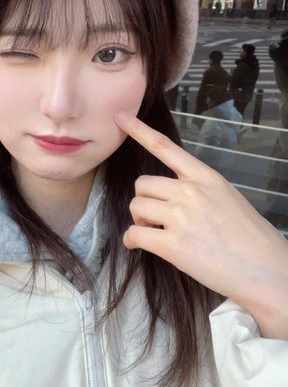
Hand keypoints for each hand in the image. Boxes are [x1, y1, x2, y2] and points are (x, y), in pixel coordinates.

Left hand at [114, 110, 287, 339]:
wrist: (266, 270)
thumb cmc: (249, 238)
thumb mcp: (227, 197)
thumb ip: (198, 190)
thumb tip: (171, 196)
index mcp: (205, 177)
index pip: (165, 147)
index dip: (139, 130)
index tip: (120, 116)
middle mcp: (191, 191)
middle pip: (142, 184)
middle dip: (144, 201)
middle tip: (156, 219)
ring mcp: (181, 217)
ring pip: (136, 206)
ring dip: (140, 220)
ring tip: (157, 233)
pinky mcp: (173, 245)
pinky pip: (135, 234)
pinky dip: (132, 240)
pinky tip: (138, 245)